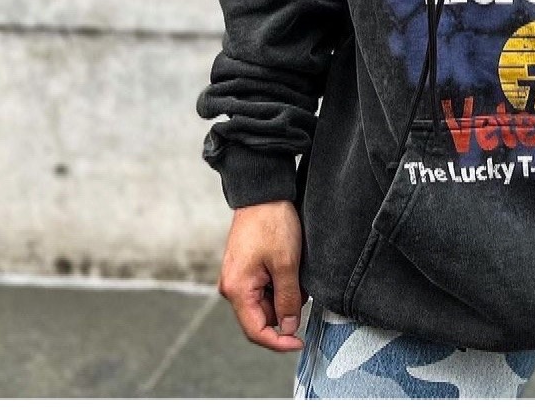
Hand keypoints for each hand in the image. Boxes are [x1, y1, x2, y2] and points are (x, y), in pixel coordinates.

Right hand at [218, 200, 306, 351]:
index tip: (300, 342)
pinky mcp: (245, 267)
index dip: (279, 342)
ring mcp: (237, 276)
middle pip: (261, 316)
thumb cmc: (271, 223)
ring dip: (284, 294)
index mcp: (237, 289)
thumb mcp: (287, 264)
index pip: (256, 331)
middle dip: (285, 309)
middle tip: (303, 290)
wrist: (263, 191)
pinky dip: (279, 282)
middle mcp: (232, 286)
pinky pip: (263, 286)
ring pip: (264, 301)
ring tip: (296, 271)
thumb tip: (289, 327)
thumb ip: (287, 300)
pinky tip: (289, 265)